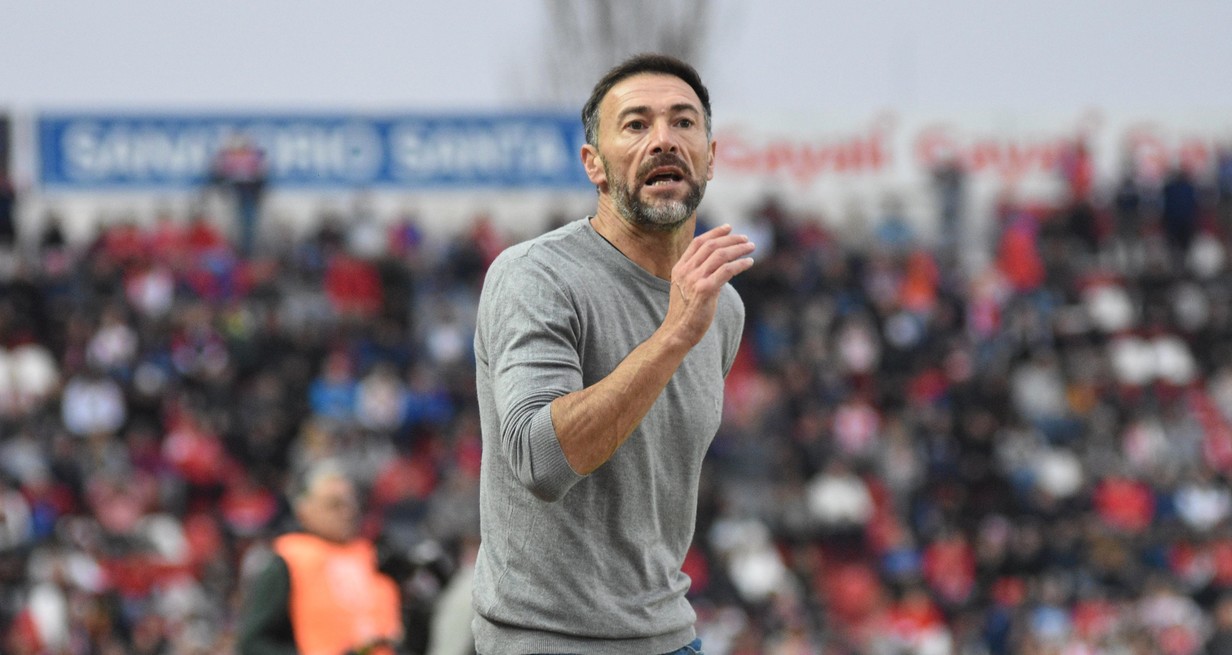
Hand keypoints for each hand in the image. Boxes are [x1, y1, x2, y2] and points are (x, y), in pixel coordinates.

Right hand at [665, 224, 754, 346]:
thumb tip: (721, 265)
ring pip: (720, 255)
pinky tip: (749, 262)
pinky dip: (740, 264)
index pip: (698, 242)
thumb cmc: (686, 312)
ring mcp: (695, 280)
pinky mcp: (706, 290)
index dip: (715, 233)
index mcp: (680, 268)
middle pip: (711, 246)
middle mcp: (686, 271)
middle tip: (746, 239)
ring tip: (751, 247)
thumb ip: (698, 274)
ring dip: (738, 249)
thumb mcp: (686, 288)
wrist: (678, 331)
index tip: (729, 228)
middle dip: (731, 239)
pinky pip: (727, 270)